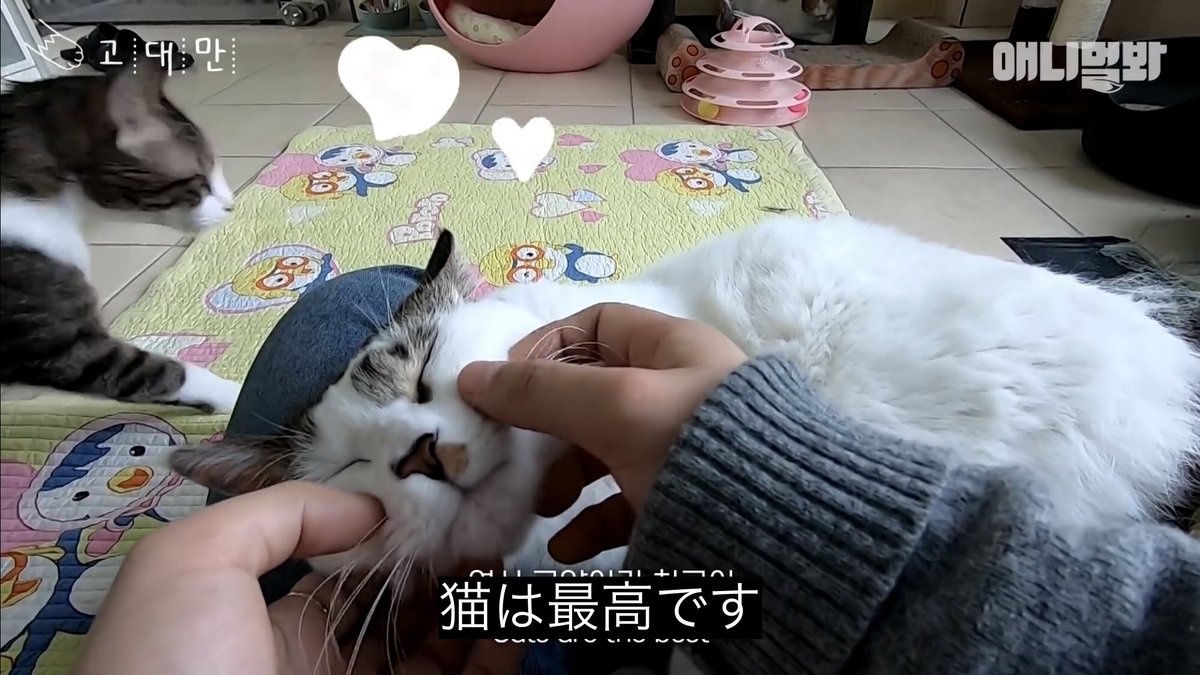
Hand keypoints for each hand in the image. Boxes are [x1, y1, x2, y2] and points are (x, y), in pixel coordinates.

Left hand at [75, 481, 522, 674]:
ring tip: (497, 563)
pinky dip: (496, 656)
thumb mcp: (190, 564)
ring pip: (439, 654)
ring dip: (473, 606)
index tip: (429, 502)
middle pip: (399, 614)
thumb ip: (279, 514)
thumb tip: (367, 508)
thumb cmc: (172, 663)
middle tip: (478, 530)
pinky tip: (505, 620)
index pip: (342, 578)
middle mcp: (322, 672)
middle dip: (441, 570)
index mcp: (265, 633)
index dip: (387, 538)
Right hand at [457, 303, 745, 562]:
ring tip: (541, 507)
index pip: (595, 327)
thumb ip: (541, 392)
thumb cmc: (694, 444)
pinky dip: (591, 523)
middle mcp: (675, 393)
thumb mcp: (615, 407)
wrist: (779, 530)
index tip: (504, 385)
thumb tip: (471, 376)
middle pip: (590, 396)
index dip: (544, 348)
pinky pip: (625, 505)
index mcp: (670, 349)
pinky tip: (569, 547)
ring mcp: (680, 450)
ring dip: (562, 480)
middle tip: (510, 456)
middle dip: (544, 427)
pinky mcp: (684, 502)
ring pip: (603, 454)